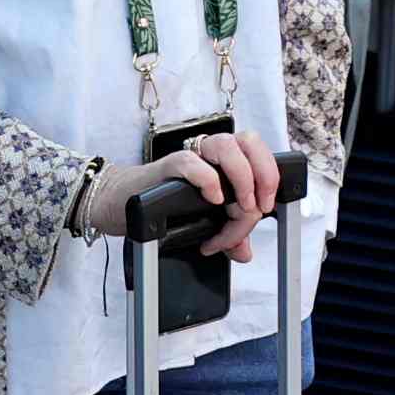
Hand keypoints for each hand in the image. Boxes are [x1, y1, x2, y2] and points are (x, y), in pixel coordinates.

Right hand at [81, 126, 287, 259]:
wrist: (124, 203)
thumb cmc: (164, 206)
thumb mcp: (203, 223)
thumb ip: (226, 236)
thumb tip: (244, 252)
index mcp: (224, 162)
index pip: (258, 158)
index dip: (269, 179)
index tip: (265, 207)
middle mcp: (209, 154)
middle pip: (249, 141)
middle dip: (263, 172)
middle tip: (258, 205)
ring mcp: (189, 158)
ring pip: (226, 145)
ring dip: (241, 176)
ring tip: (238, 205)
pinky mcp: (167, 167)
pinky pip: (191, 162)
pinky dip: (207, 179)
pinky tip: (213, 198)